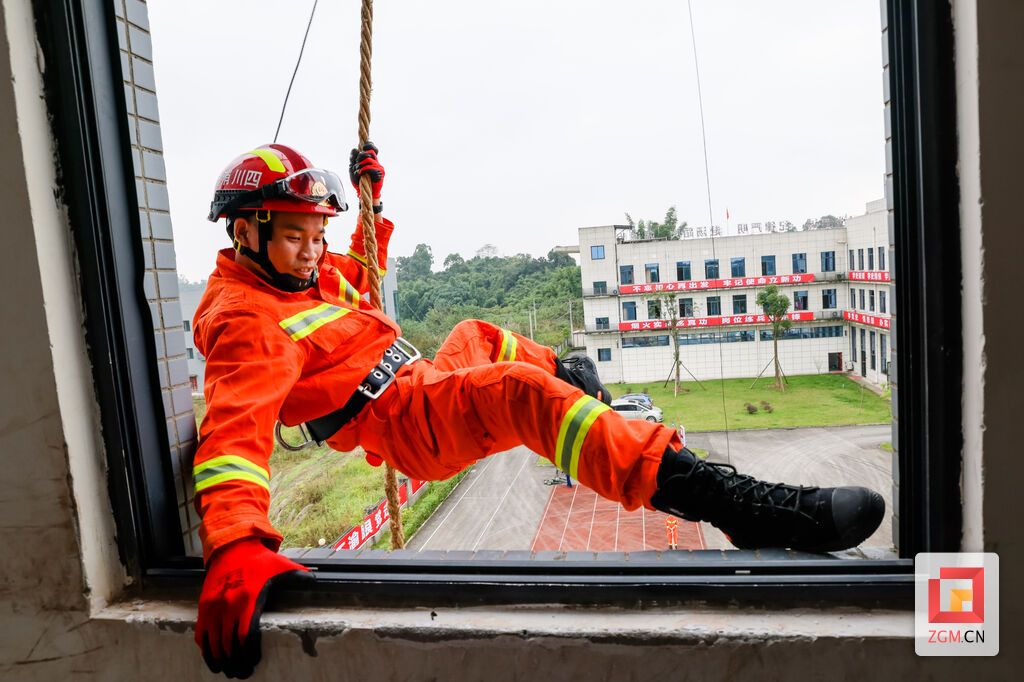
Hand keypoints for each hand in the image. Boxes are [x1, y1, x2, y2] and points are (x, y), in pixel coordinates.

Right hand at [196, 537, 311, 678]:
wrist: (232, 547)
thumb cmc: (260, 559)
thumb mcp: (282, 565)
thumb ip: (299, 575)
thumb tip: (318, 580)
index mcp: (249, 599)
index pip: (247, 635)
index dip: (249, 653)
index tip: (254, 662)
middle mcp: (229, 605)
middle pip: (230, 645)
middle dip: (236, 662)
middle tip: (243, 673)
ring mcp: (213, 607)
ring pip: (214, 643)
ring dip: (221, 661)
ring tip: (230, 671)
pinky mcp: (203, 606)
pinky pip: (202, 634)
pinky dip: (207, 650)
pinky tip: (214, 660)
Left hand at [348, 141, 384, 199]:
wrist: (363, 193)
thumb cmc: (358, 180)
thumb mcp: (353, 168)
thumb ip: (353, 158)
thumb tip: (355, 149)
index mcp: (371, 159)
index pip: (372, 148)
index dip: (369, 145)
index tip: (363, 148)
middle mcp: (376, 162)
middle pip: (369, 151)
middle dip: (360, 157)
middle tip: (356, 164)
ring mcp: (379, 167)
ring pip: (369, 159)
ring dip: (360, 166)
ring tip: (358, 172)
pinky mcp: (380, 173)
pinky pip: (370, 168)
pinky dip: (363, 170)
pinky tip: (360, 174)